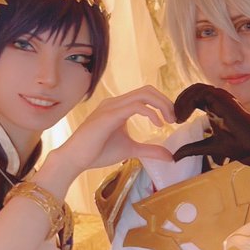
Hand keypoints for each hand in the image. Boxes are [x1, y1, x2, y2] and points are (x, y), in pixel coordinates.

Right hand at [41, 86, 174, 185]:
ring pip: (143, 94)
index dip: (163, 103)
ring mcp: (111, 107)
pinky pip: (135, 106)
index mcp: (119, 107)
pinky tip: (157, 124)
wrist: (74, 159)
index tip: (172, 119)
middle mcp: (115, 103)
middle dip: (166, 102)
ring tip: (168, 121)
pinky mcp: (109, 116)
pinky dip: (151, 113)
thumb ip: (150, 150)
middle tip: (174, 119)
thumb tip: (170, 157)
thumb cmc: (97, 152)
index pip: (146, 94)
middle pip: (147, 90)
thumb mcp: (131, 149)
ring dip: (162, 105)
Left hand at [172, 83, 249, 179]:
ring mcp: (222, 98)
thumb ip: (191, 148)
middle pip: (193, 90)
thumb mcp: (207, 147)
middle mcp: (219, 100)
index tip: (176, 121)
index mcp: (216, 107)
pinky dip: (188, 102)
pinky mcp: (224, 99)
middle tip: (173, 118)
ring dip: (182, 101)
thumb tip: (174, 157)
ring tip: (177, 117)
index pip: (195, 97)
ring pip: (196, 89)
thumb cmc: (237, 146)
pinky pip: (201, 93)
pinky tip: (183, 117)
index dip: (182, 105)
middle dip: (179, 101)